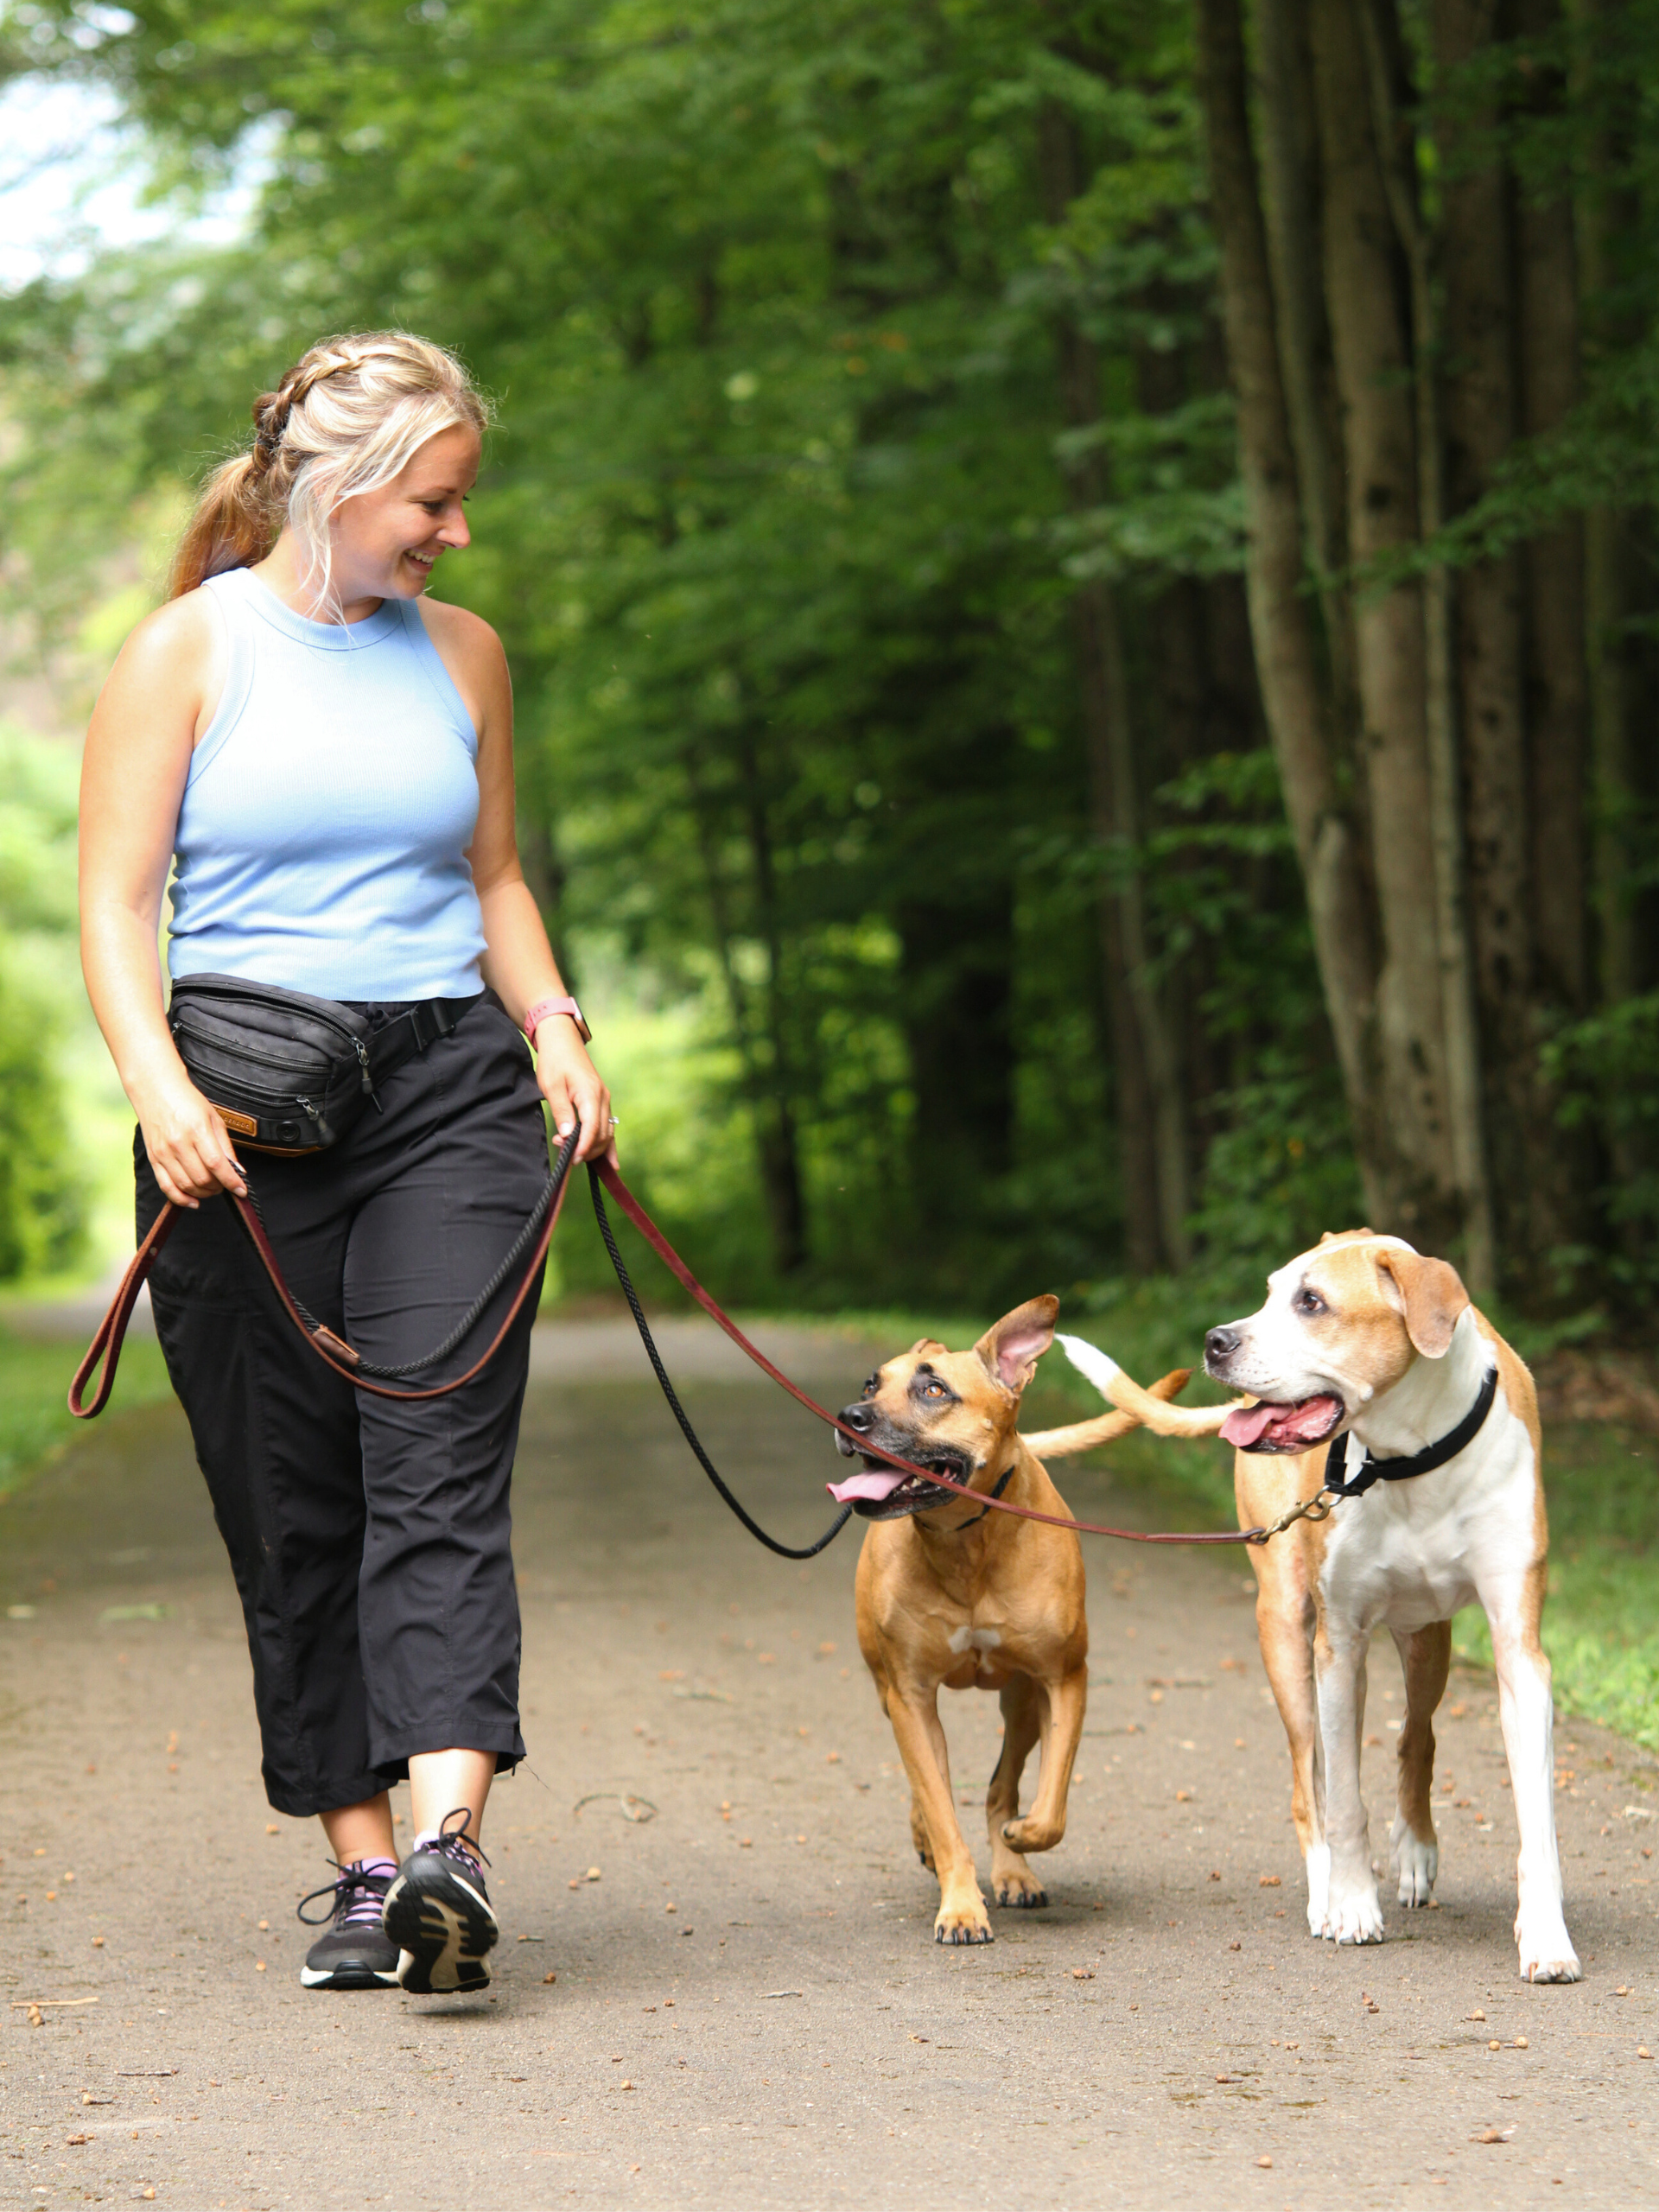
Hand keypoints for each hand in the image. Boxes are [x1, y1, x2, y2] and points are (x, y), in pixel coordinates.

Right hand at [136, 1076, 247, 1208]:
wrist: (156, 1090)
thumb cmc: (187, 1101)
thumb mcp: (214, 1118)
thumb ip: (225, 1147)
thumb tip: (238, 1171)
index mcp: (196, 1130)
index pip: (217, 1164)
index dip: (231, 1181)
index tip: (241, 1190)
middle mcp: (177, 1143)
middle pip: (202, 1178)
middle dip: (219, 1188)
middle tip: (227, 1185)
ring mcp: (163, 1152)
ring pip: (186, 1185)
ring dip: (204, 1194)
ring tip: (213, 1189)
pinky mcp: (153, 1159)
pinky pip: (166, 1186)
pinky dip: (181, 1199)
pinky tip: (194, 1201)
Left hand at [532, 1017, 615, 1165]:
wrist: (562, 1041)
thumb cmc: (554, 1062)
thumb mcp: (551, 1086)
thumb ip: (561, 1111)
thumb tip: (569, 1135)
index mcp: (590, 1093)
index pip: (592, 1127)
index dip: (584, 1146)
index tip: (572, 1158)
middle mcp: (602, 1098)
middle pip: (602, 1134)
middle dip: (586, 1149)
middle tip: (565, 1154)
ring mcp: (604, 1100)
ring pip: (607, 1133)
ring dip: (592, 1147)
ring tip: (571, 1151)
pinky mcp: (602, 1102)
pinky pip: (608, 1127)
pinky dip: (609, 1146)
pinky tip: (611, 1164)